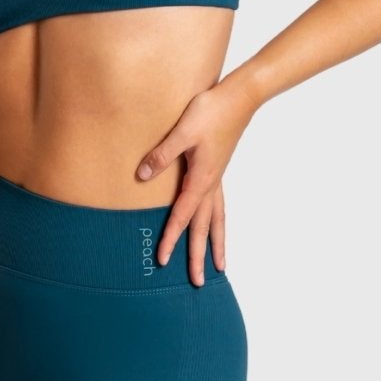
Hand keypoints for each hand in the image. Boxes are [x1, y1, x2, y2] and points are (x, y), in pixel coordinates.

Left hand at [134, 74, 256, 284]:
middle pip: (204, 228)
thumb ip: (162, 155)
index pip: (183, 217)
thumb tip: (142, 175)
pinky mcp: (218, 171)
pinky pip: (219, 207)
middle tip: (198, 283)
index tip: (162, 260)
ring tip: (220, 266)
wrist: (239, 97)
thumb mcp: (182, 131)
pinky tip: (217, 228)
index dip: (171, 239)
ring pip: (217, 221)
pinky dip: (219, 224)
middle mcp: (211, 185)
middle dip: (200, 256)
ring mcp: (217, 179)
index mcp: (201, 180)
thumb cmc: (211, 111)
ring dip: (217, 244)